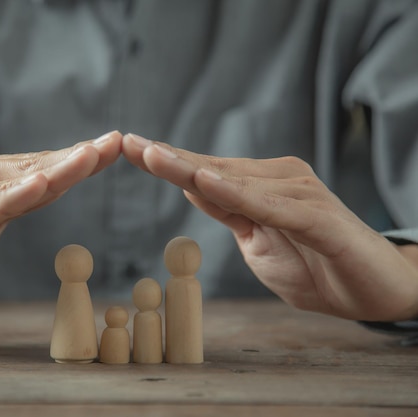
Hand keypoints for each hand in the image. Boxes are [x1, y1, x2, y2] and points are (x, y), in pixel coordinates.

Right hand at [0, 131, 122, 311]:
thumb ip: (4, 210)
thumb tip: (38, 196)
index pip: (36, 167)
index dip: (76, 159)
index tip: (113, 148)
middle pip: (31, 168)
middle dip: (77, 157)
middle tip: (117, 142)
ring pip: (11, 184)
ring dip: (54, 170)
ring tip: (92, 155)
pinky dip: (10, 198)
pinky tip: (38, 184)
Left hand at [123, 133, 417, 320]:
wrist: (374, 292)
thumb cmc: (316, 267)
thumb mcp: (257, 241)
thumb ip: (230, 211)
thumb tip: (195, 184)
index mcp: (259, 188)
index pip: (203, 171)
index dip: (165, 160)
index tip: (126, 147)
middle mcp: (279, 180)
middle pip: (211, 168)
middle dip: (166, 156)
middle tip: (125, 142)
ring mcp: (299, 195)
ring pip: (235, 180)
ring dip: (190, 167)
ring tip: (150, 155)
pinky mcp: (318, 217)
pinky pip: (271, 205)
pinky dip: (237, 193)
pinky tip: (206, 181)